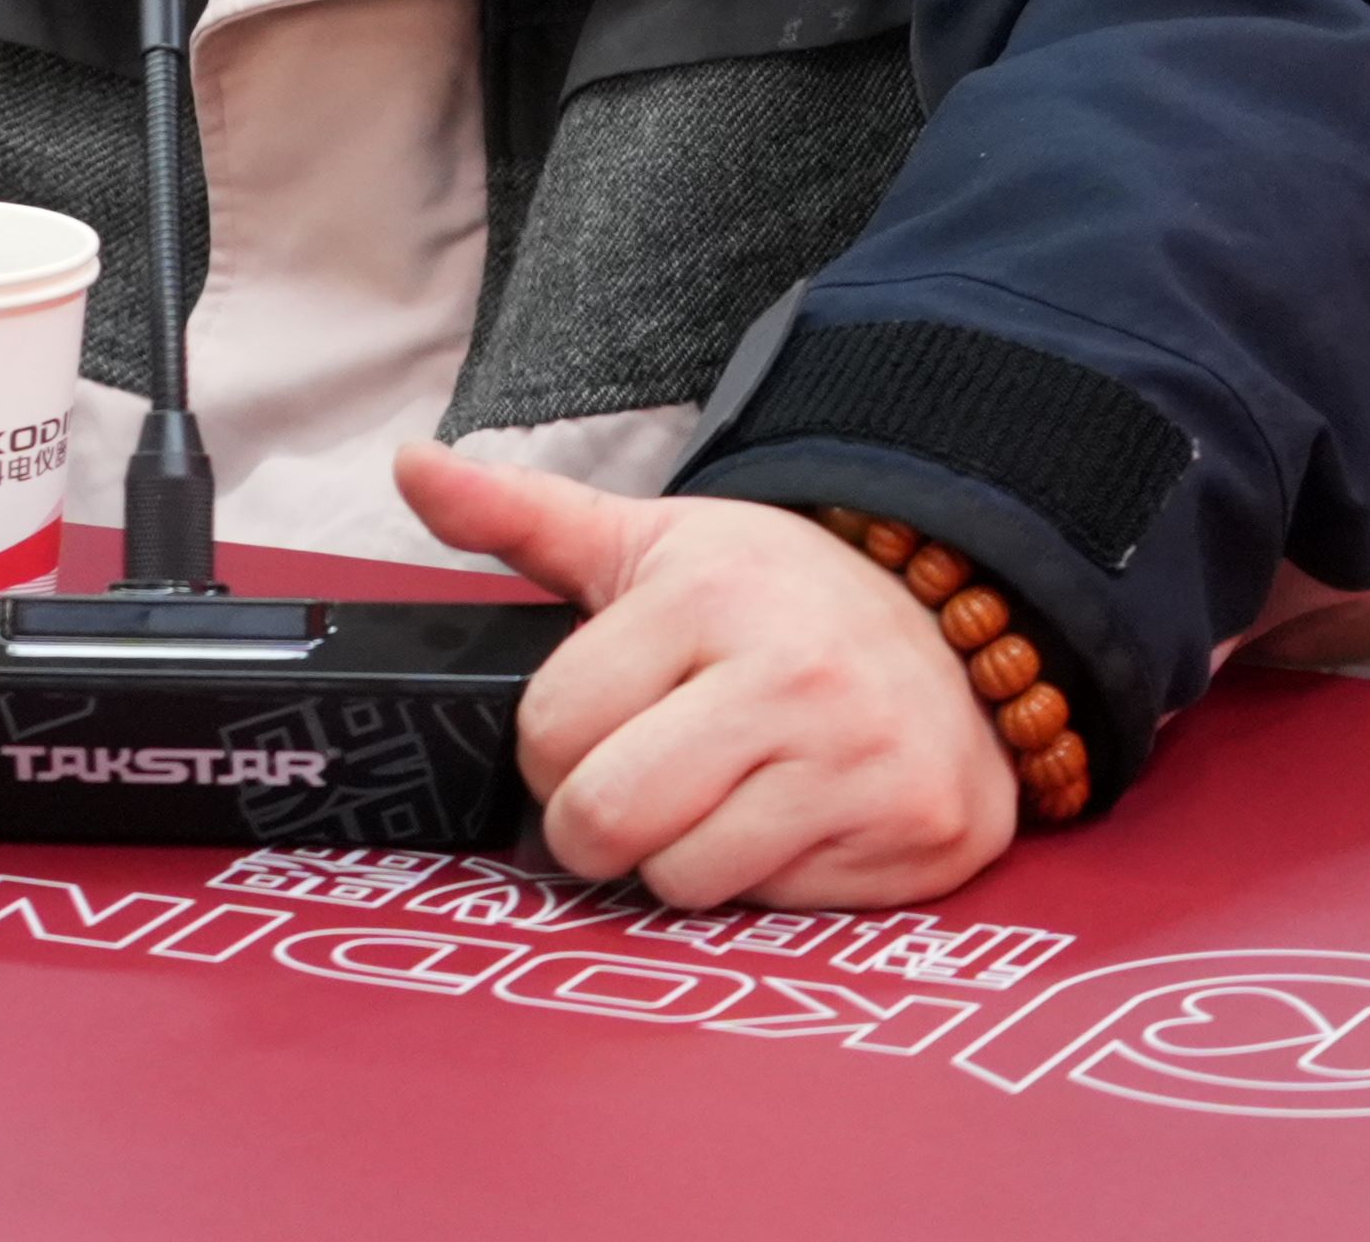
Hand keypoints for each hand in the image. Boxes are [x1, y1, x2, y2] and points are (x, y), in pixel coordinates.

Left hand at [391, 440, 1023, 909]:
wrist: (957, 626)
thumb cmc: (779, 597)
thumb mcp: (654, 542)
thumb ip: (523, 518)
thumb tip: (412, 463)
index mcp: (707, 594)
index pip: (550, 730)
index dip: (551, 750)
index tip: (593, 730)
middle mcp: (789, 673)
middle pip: (605, 819)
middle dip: (595, 823)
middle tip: (635, 786)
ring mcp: (857, 759)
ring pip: (683, 879)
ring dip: (678, 857)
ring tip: (718, 797)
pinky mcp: (913, 831)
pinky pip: (773, 906)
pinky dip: (763, 881)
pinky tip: (790, 820)